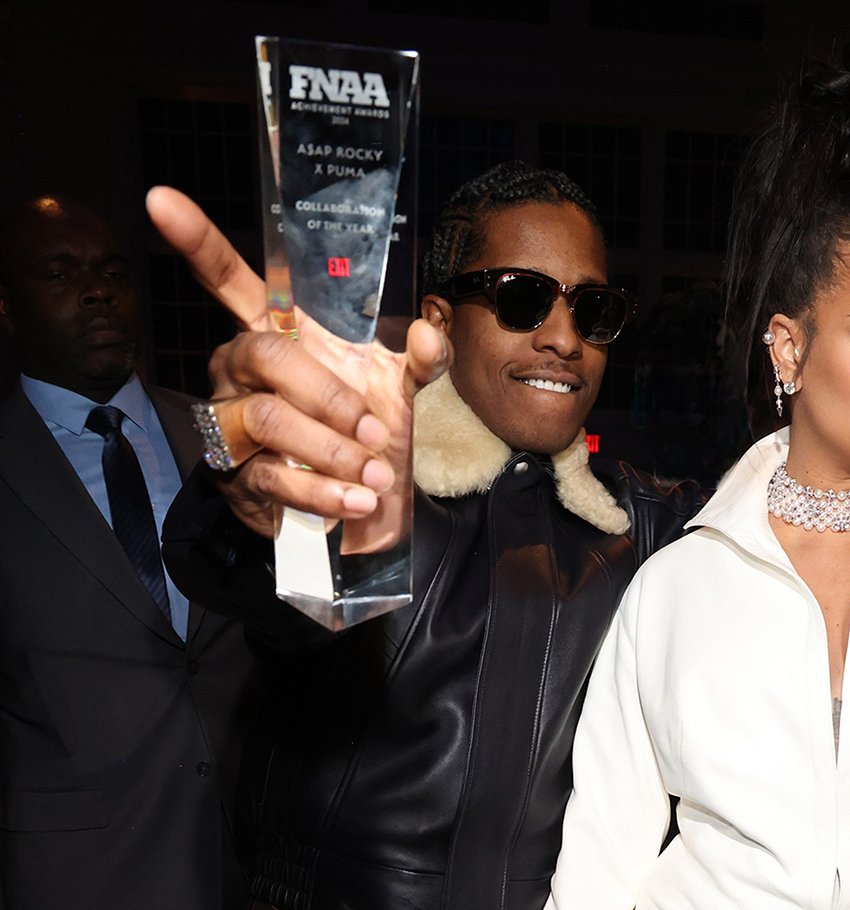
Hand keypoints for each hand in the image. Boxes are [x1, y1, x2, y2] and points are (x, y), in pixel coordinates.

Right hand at [144, 186, 448, 540]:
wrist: (358, 510)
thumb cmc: (364, 433)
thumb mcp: (399, 390)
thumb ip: (420, 358)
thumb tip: (426, 332)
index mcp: (272, 332)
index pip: (228, 278)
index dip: (196, 239)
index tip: (161, 198)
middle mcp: (239, 370)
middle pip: (267, 356)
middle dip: (328, 395)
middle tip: (374, 430)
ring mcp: (230, 422)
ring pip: (266, 418)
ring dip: (330, 450)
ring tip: (373, 475)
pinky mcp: (236, 477)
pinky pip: (273, 475)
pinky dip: (323, 491)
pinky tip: (355, 501)